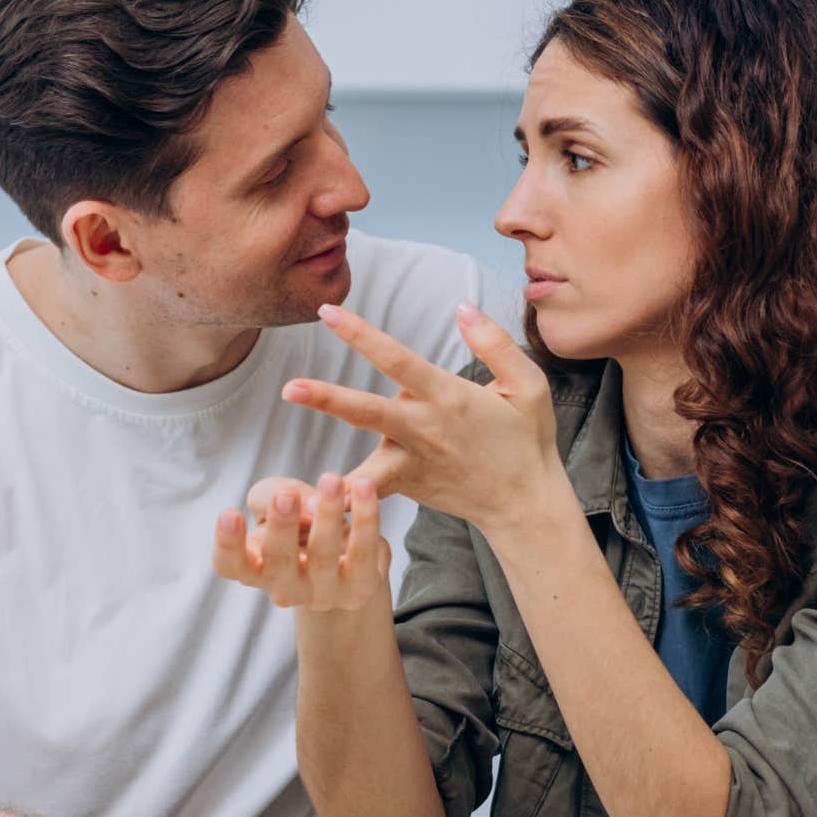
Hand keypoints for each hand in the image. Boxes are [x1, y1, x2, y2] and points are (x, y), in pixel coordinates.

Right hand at [214, 472, 390, 610]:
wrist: (343, 553)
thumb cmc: (297, 523)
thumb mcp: (273, 500)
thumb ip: (273, 496)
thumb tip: (306, 506)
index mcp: (254, 567)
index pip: (231, 566)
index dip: (227, 544)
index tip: (230, 513)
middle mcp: (285, 588)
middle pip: (278, 563)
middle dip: (282, 527)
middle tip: (285, 494)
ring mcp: (323, 595)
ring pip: (324, 556)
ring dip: (327, 515)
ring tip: (331, 480)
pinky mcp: (359, 589)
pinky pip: (364, 552)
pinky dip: (366, 518)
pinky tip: (364, 488)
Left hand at [283, 302, 565, 530]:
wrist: (524, 504)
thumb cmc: (527, 439)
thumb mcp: (528, 385)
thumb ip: (495, 343)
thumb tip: (462, 307)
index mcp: (449, 398)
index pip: (397, 359)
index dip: (361, 335)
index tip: (327, 313)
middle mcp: (426, 430)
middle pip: (369, 411)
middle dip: (328, 399)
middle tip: (290, 388)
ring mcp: (414, 462)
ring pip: (366, 459)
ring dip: (330, 460)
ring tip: (288, 478)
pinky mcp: (407, 485)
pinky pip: (369, 488)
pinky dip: (344, 496)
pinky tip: (312, 509)